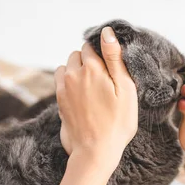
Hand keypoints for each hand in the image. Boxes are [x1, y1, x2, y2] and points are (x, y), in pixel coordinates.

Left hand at [54, 27, 137, 158]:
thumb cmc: (117, 122)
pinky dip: (70, 83)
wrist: (95, 151)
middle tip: (105, 80)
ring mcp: (63, 88)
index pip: (91, 46)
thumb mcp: (125, 89)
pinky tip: (83, 97)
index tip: (111, 67)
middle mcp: (73, 74)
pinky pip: (61, 82)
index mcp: (92, 69)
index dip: (102, 53)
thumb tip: (106, 33)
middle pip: (77, 54)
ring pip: (67, 67)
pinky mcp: (59, 101)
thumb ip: (114, 58)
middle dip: (89, 61)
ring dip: (77, 71)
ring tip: (93, 88)